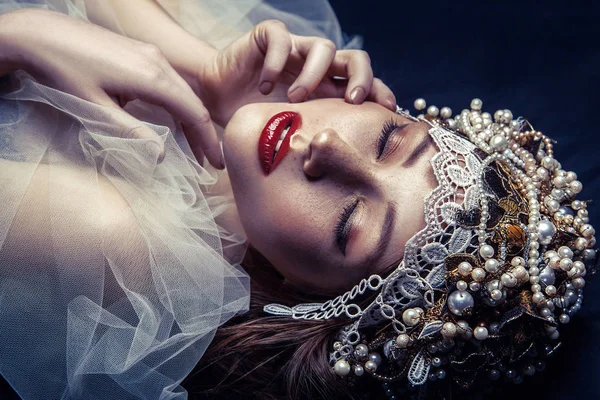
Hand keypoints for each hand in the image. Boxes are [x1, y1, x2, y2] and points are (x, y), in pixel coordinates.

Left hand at [0, 9, 223, 167]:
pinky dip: (179, 107)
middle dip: (204, 135)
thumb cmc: (65, 71)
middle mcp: (159, 62)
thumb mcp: (97, 108)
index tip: (217, 164)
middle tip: (210, 163)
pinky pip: (171, 84)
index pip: (195, 113)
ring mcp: (152, 55)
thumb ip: (132, 133)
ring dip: (191, 121)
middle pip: (194, 103)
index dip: (208, 141)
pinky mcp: (144, 54)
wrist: (43, 34)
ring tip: (195, 150)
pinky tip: (174, 123)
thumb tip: (161, 156)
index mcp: (153, 77)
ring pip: (184, 93)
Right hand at [195, 20, 396, 126]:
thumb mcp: (289, 133)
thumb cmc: (255, 118)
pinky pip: (282, 39)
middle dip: (361, 78)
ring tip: (294, 99)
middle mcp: (317, 68)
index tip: (386, 111)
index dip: (379, 94)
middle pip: (356, 59)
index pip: (364, 85)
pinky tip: (264, 85)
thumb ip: (310, 142)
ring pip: (324, 47)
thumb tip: (337, 178)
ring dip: (314, 74)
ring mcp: (296, 50)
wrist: (216, 95)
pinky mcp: (269, 37)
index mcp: (328, 90)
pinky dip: (276, 62)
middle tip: (351, 102)